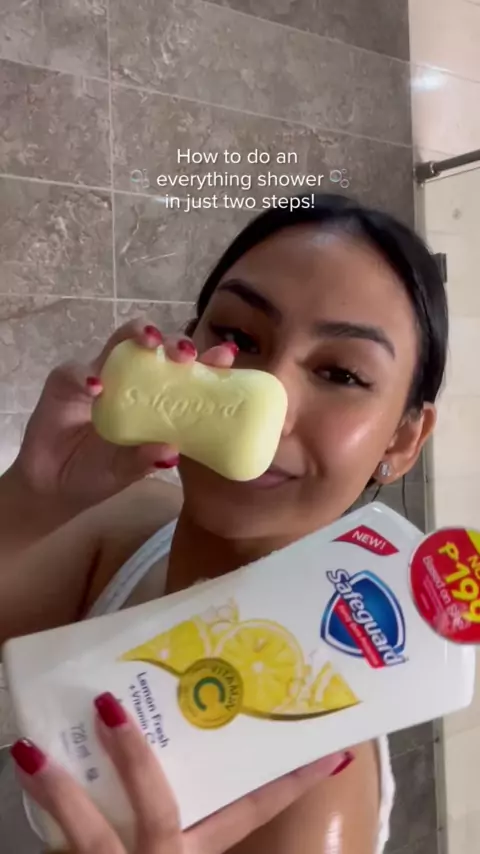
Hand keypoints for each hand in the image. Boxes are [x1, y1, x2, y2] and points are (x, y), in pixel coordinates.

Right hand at [11, 321, 236, 510]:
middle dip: (174, 341)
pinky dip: (87, 375)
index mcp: (155, 396)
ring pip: (120, 342)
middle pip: (156, 346)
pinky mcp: (66, 382)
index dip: (206, 359)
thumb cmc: (98, 473)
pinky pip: (77, 371)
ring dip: (137, 336)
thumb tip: (173, 452)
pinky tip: (97, 388)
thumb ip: (146, 460)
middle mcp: (131, 379)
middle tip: (186, 353)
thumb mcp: (128, 471)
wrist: (55, 487)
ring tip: (150, 344)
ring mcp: (99, 375)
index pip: (185, 370)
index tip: (225, 357)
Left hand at [11, 693, 352, 853]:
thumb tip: (202, 783)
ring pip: (85, 831)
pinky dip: (42, 821)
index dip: (288, 783)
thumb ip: (191, 825)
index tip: (326, 749)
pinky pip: (56, 853)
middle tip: (109, 705)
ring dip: (57, 789)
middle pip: (157, 807)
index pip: (248, 814)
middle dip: (135, 759)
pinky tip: (27, 781)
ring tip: (29, 748)